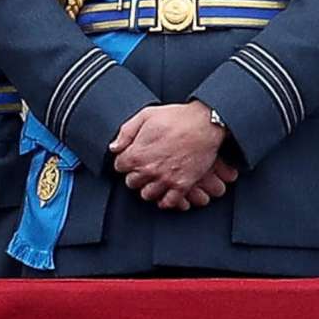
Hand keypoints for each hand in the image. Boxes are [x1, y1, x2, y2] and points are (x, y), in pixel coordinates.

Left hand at [111, 105, 231, 209]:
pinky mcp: (183, 185)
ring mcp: (166, 180)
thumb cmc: (176, 118)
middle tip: (143, 168)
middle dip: (135, 175)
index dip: (125, 161)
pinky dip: (165, 200)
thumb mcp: (145, 116)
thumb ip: (126, 133)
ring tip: (153, 179)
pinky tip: (165, 192)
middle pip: (131, 182)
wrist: (205, 124)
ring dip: (148, 187)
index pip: (119, 166)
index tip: (132, 157)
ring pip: (147, 195)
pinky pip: (169, 202)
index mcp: (137, 154)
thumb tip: (114, 148)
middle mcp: (149, 170)